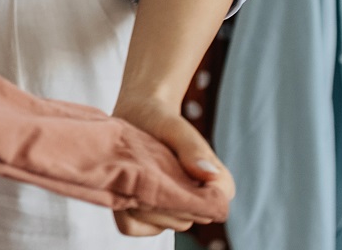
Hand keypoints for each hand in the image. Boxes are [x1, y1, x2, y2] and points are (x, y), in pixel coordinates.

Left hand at [110, 92, 231, 237]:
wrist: (137, 115)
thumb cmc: (159, 117)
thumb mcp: (173, 127)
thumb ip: (192, 148)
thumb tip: (210, 175)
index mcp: (219, 184)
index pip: (212, 208)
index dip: (185, 193)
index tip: (162, 166)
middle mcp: (199, 203)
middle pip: (181, 219)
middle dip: (159, 195)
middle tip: (141, 164)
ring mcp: (173, 211)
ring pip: (157, 224)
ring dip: (141, 199)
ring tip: (132, 169)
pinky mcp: (148, 215)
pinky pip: (134, 226)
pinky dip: (124, 208)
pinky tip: (122, 182)